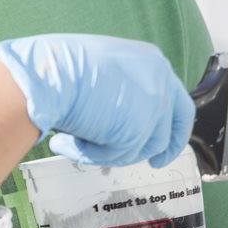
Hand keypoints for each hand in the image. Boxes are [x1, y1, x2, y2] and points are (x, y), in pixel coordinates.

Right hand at [0, 34, 195, 166]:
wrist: (49, 74)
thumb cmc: (63, 68)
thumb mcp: (107, 69)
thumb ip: (127, 91)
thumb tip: (125, 119)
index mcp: (154, 63)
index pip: (178, 103)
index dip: (174, 129)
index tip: (165, 147)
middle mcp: (160, 84)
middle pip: (167, 130)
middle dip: (160, 151)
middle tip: (154, 164)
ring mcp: (152, 108)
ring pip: (141, 148)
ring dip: (110, 150)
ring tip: (77, 140)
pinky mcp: (136, 131)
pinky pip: (116, 156)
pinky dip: (91, 155)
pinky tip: (65, 143)